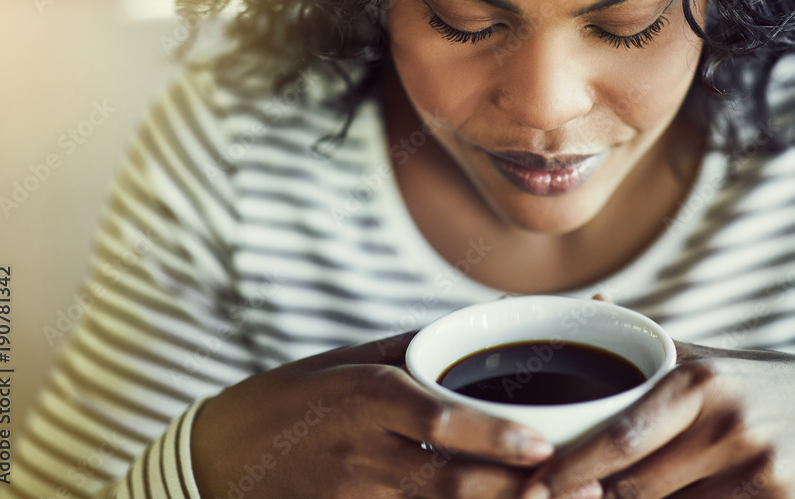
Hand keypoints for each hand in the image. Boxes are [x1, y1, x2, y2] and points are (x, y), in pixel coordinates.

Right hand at [191, 331, 553, 497]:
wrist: (220, 456)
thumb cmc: (299, 396)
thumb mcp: (355, 359)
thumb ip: (429, 344)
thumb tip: (505, 313)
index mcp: (368, 398)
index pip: (438, 420)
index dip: (493, 438)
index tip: (544, 444)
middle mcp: (365, 453)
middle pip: (449, 483)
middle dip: (511, 491)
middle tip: (574, 488)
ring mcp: (357, 497)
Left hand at [520, 342, 794, 498]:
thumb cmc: (763, 388)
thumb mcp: (710, 360)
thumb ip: (648, 345)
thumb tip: (588, 304)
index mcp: (698, 382)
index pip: (619, 437)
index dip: (570, 470)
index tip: (531, 487)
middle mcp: (727, 425)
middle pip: (636, 487)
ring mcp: (758, 470)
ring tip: (599, 498)